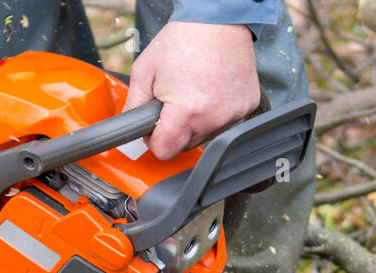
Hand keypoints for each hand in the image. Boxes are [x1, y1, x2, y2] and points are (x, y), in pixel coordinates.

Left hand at [123, 21, 259, 160]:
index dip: (154, 139)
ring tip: (194, 91)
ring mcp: (233, 115)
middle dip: (175, 129)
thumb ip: (134, 105)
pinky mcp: (246, 108)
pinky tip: (211, 90)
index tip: (154, 124)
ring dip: (195, 122)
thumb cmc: (183, 39)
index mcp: (187, 111)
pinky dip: (214, 113)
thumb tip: (130, 127)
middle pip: (184, 146)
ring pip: (204, 136)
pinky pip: (223, 124)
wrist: (219, 20)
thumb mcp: (145, 70)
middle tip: (174, 99)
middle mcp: (213, 118)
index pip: (164, 151)